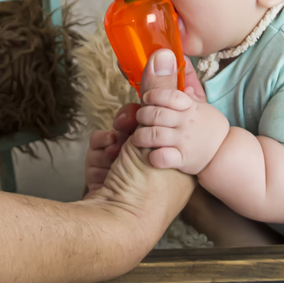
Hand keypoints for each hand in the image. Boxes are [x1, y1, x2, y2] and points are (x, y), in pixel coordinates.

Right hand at [83, 49, 195, 240]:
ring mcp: (132, 175)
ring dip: (112, 140)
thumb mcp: (156, 132)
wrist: (113, 230)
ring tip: (115, 151)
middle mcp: (160, 167)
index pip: (170, 118)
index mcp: (183, 159)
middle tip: (127, 127)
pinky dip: (99, 154)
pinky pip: (102, 152)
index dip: (156, 106)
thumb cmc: (146, 190)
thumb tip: (166, 52)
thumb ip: (158, 90)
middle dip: (130, 123)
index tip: (147, 101)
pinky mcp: (109, 180)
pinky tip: (103, 165)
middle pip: (142, 125)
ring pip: (119, 136)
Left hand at [128, 54, 228, 174]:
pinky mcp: (182, 160)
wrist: (223, 153)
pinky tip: (151, 155)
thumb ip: (179, 86)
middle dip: (142, 116)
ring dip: (141, 136)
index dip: (153, 95)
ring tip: (139, 137)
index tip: (147, 98)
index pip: (169, 95)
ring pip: (153, 135)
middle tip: (141, 119)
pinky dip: (153, 157)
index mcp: (189, 106)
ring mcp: (184, 142)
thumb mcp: (197, 104)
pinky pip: (162, 158)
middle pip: (156, 114)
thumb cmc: (205, 127)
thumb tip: (166, 57)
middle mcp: (186, 122)